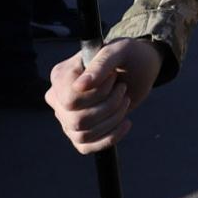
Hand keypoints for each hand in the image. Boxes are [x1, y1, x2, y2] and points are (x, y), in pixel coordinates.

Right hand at [47, 38, 162, 153]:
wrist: (139, 69)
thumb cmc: (127, 55)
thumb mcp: (119, 51)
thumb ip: (100, 64)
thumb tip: (80, 86)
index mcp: (61, 75)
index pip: (69, 100)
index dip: (97, 94)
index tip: (114, 78)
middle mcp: (58, 97)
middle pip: (76, 120)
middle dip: (109, 106)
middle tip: (122, 89)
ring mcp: (67, 116)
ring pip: (82, 135)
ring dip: (112, 120)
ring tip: (125, 100)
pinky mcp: (80, 130)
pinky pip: (86, 147)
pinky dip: (110, 137)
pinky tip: (126, 122)